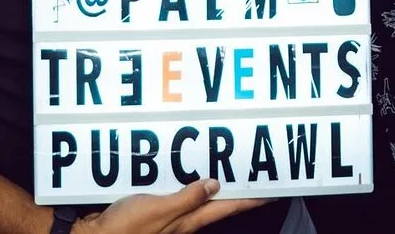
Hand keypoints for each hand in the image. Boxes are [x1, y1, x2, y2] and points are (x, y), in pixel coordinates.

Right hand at [71, 179, 273, 233]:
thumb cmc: (124, 228)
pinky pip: (178, 194)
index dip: (249, 198)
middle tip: (252, 171)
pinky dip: (187, 183)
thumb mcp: (157, 210)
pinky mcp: (154, 210)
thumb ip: (187, 198)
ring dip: (213, 184)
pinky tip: (185, 171)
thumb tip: (215, 185)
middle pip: (217, 203)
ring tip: (227, 167)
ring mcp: (169, 217)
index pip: (227, 207)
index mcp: (188, 221)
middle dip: (235, 189)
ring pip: (198, 197)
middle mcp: (183, 220)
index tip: (271, 190)